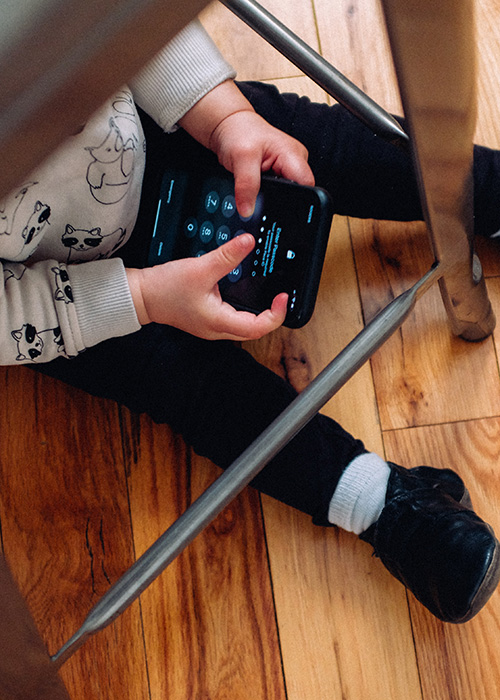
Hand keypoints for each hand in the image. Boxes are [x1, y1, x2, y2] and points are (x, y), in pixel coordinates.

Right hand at [127, 234, 287, 340]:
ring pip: (245, 325)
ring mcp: (212, 326)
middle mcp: (217, 329)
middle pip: (255, 329)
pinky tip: (248, 292)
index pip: (258, 327)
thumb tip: (248, 242)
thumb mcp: (200, 268)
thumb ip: (227, 256)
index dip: (276, 314)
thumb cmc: (165, 288)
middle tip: (280, 295)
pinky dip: (246, 308)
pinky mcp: (208, 318)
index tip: (282, 297)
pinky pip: (234, 317)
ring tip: (270, 294)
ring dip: (259, 312)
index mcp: (218, 322)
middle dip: (272, 314)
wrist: (141, 295)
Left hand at [210, 109, 314, 216]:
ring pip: (285, 195)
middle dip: (280, 202)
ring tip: (256, 189)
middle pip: (297, 194)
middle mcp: (295, 162)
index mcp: (294, 155)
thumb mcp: (241, 158)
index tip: (278, 208)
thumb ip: (247, 186)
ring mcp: (286, 169)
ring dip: (271, 198)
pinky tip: (256, 190)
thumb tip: (247, 211)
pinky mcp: (277, 174)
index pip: (306, 186)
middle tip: (260, 196)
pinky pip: (277, 192)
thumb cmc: (238, 132)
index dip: (295, 201)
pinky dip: (266, 194)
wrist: (229, 126)